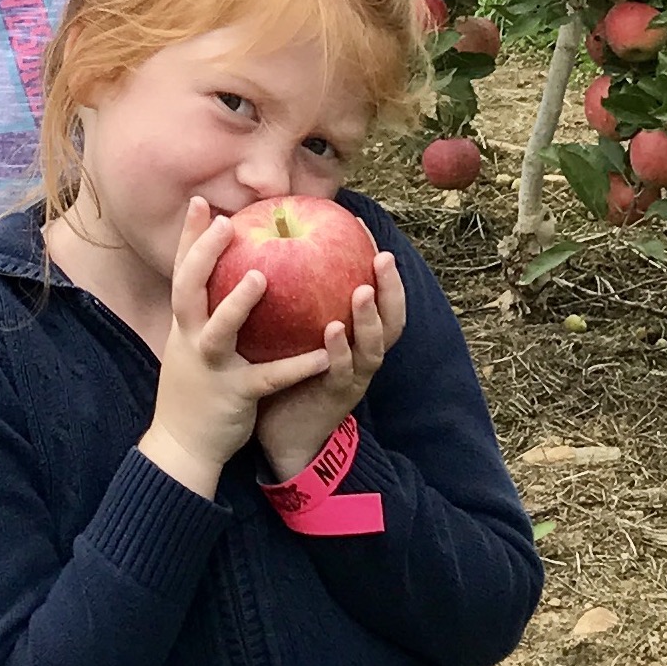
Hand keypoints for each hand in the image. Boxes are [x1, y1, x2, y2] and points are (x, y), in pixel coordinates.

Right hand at [135, 198, 339, 495]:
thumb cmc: (195, 388)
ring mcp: (210, 367)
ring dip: (238, 303)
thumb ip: (207, 311)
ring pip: (220, 330)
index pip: (182, 273)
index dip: (190, 237)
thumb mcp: (191, 344)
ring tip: (263, 276)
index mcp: (184, 324)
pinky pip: (268, 378)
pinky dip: (296, 366)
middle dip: (204, 255)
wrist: (182, 445)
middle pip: (189, 290)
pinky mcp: (234, 395)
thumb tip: (231, 273)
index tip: (201, 202)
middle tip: (226, 223)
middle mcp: (191, 339)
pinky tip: (324, 352)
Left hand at [253, 246, 405, 483]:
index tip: (366, 231)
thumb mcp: (295, 332)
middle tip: (383, 257)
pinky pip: (342, 373)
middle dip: (391, 288)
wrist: (281, 434)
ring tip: (362, 290)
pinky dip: (340, 351)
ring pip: (374, 346)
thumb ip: (295, 298)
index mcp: (356, 336)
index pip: (378, 296)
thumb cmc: (286, 375)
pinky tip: (332, 331)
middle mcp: (362, 354)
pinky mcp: (335, 398)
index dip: (377, 266)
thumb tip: (275, 245)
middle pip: (391, 318)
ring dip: (369, 318)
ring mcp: (353, 377)